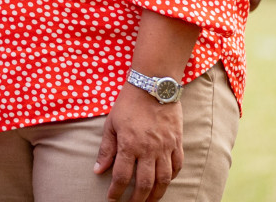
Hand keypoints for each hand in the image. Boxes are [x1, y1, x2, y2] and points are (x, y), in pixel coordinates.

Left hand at [94, 85, 183, 201]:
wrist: (153, 85)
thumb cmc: (128, 103)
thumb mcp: (111, 124)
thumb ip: (106, 149)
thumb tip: (98, 170)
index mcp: (129, 145)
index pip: (122, 176)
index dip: (116, 191)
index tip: (112, 199)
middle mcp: (148, 150)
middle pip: (144, 183)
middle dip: (137, 199)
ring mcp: (165, 147)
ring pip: (163, 179)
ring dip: (156, 194)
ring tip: (149, 201)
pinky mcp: (177, 142)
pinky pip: (177, 166)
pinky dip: (171, 177)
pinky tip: (165, 182)